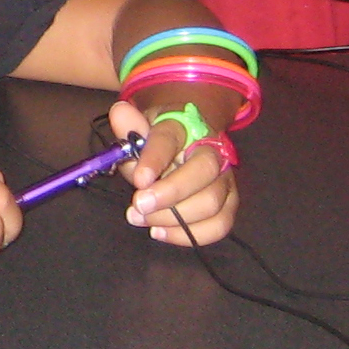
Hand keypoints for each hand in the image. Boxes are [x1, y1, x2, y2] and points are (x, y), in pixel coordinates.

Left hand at [109, 99, 238, 245]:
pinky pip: (219, 226)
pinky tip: (159, 231)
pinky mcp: (229, 203)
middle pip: (204, 171)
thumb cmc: (158, 143)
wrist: (187, 145)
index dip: (155, 159)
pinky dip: (188, 235)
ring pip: (212, 202)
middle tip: (138, 205)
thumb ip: (128, 127)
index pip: (171, 138)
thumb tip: (119, 112)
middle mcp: (212, 150)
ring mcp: (225, 178)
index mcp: (185, 126)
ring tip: (141, 219)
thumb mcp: (139, 131)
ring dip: (173, 218)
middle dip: (170, 193)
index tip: (139, 180)